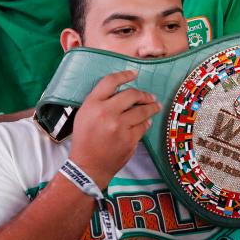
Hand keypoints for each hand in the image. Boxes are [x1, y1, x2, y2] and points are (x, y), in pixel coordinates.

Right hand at [69, 71, 160, 187]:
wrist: (88, 166)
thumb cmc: (85, 140)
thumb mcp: (84, 115)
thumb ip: (99, 101)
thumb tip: (120, 91)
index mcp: (92, 104)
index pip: (110, 82)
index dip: (124, 75)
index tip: (134, 73)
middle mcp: (106, 113)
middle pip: (132, 94)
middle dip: (144, 94)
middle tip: (149, 97)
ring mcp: (119, 126)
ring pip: (142, 110)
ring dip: (151, 107)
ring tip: (155, 106)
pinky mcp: (129, 139)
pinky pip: (143, 126)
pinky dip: (146, 123)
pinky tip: (146, 122)